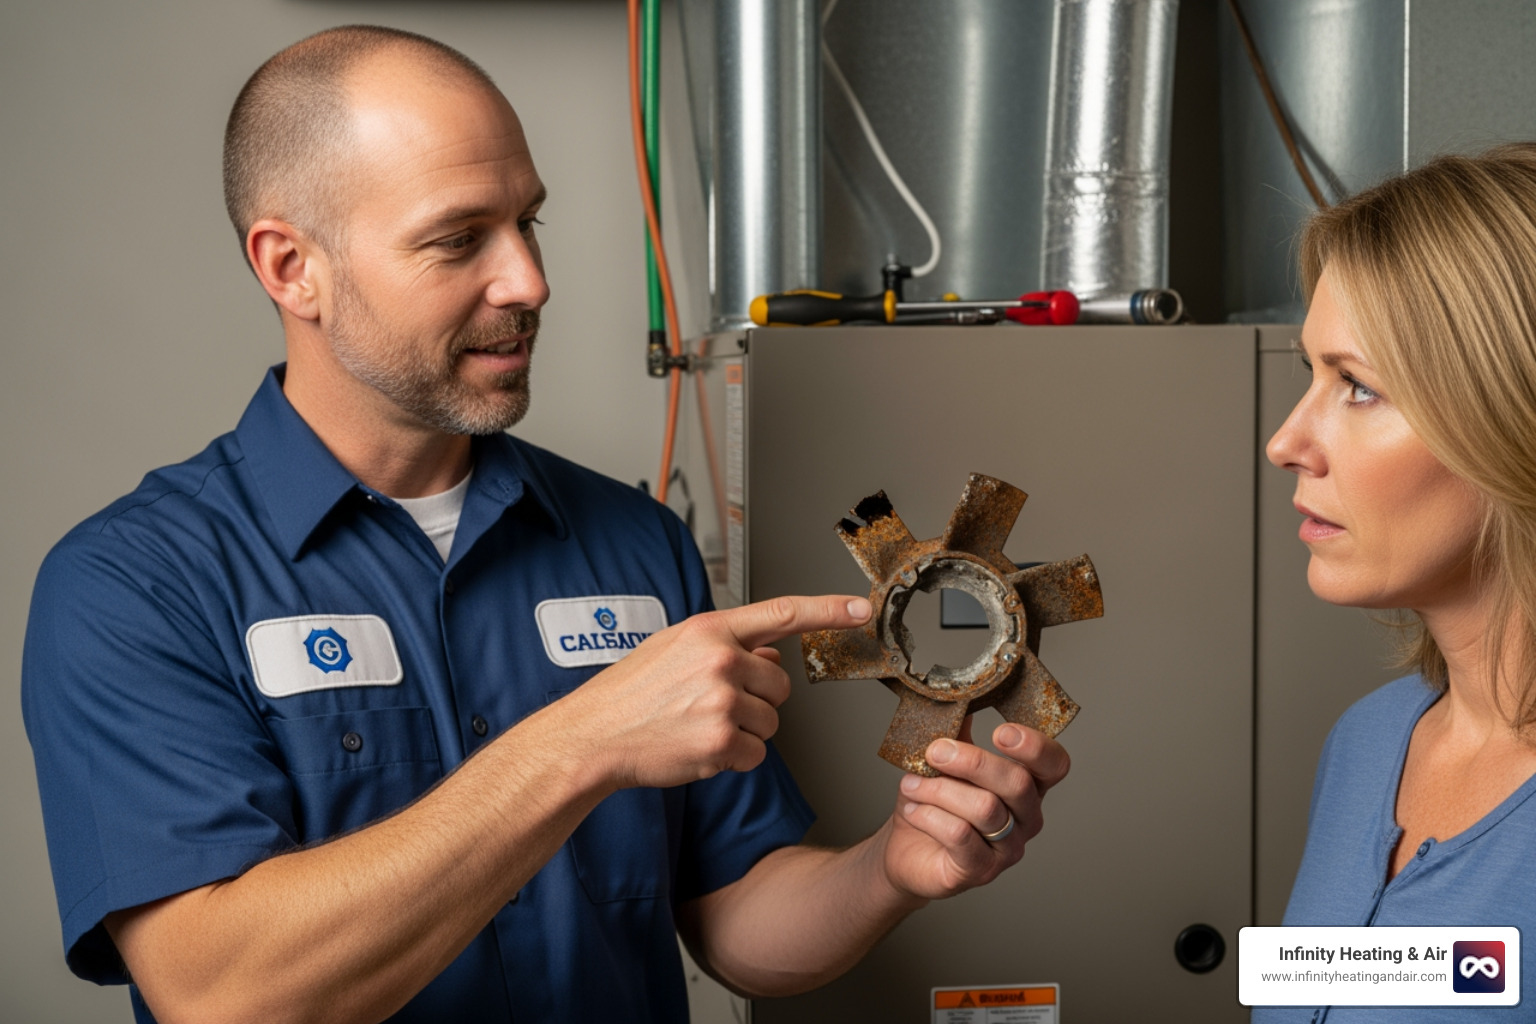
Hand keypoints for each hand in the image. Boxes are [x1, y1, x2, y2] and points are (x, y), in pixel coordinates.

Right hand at [558, 595, 870, 790]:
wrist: (592, 736)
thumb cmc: (630, 693)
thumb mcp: (673, 648)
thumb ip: (724, 645)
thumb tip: (768, 654)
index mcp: (709, 629)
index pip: (781, 613)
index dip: (827, 611)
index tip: (861, 610)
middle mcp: (720, 660)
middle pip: (780, 686)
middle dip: (757, 701)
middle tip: (712, 706)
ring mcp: (721, 701)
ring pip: (771, 723)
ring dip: (744, 732)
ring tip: (698, 726)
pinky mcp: (720, 742)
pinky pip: (755, 754)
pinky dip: (732, 759)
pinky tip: (698, 748)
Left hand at [879, 718, 1069, 900]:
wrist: (906, 846)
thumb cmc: (934, 801)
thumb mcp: (946, 760)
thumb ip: (958, 730)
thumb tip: (957, 695)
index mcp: (1028, 784)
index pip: (1055, 764)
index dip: (1035, 747)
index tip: (1000, 731)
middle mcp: (1027, 818)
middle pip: (1017, 783)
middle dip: (972, 761)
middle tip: (935, 751)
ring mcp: (1008, 849)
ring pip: (985, 809)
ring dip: (940, 789)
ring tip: (911, 784)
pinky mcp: (980, 870)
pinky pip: (960, 836)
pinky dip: (930, 816)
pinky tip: (913, 808)